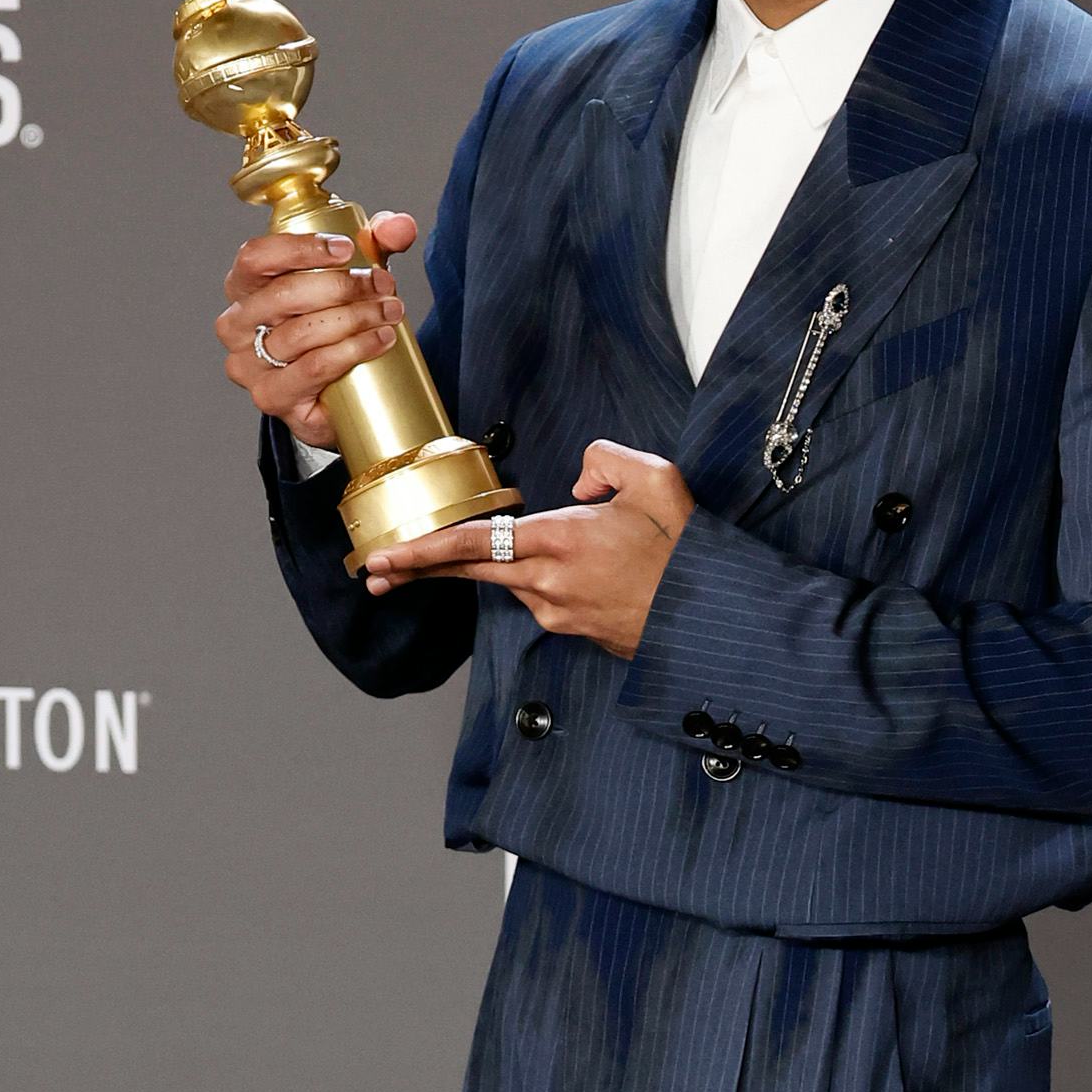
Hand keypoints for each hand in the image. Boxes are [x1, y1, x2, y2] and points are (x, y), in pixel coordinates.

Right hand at [214, 213, 417, 448]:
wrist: (333, 398)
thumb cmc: (330, 328)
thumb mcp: (349, 278)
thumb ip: (373, 244)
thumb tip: (400, 226)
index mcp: (243, 287)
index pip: (256, 256)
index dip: (301, 248)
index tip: (347, 248)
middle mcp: (236, 324)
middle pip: (285, 294)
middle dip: (343, 285)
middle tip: (383, 285)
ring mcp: (248, 365)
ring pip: (302, 332)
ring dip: (354, 318)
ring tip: (389, 313)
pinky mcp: (271, 397)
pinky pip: (313, 367)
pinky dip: (351, 351)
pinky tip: (380, 341)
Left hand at [364, 442, 695, 658]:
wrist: (715, 616)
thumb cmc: (687, 550)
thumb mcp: (654, 478)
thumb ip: (605, 459)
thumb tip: (579, 481)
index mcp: (557, 539)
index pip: (471, 543)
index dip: (421, 550)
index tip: (382, 557)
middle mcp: (547, 582)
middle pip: (469, 572)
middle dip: (419, 570)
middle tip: (377, 573)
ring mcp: (559, 612)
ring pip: (517, 581)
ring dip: (519, 565)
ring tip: (589, 551)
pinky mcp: (575, 632)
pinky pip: (547, 599)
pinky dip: (552, 580)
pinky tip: (599, 571)